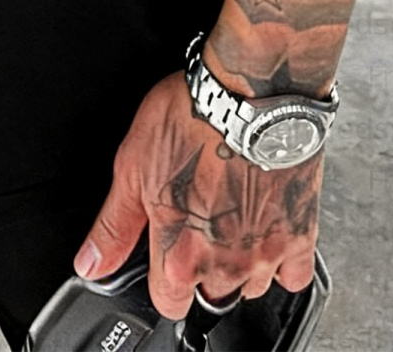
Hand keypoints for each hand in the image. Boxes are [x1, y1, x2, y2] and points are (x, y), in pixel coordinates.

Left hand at [75, 70, 320, 319]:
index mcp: (179, 254)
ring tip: (232, 214)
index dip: (163, 278)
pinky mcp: (301, 234)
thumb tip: (91, 264)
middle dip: (202, 266)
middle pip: (210, 294)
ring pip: (251, 285)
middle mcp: (225, 264)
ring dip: (240, 263)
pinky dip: (282, 259)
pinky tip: (266, 226)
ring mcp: (266, 252)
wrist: (251, 89)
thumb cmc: (191, 117)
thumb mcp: (132, 166)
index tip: (166, 253)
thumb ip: (113, 226)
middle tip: (199, 218)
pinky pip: (294, 274)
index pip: (168, 302)